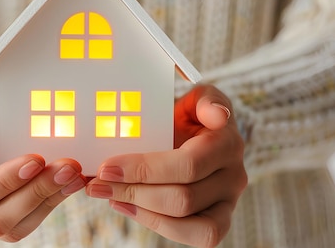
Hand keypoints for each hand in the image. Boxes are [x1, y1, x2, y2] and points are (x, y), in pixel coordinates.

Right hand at [0, 79, 85, 241]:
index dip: (4, 184)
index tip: (35, 159)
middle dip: (35, 193)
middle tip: (66, 166)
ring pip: (16, 226)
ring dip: (49, 199)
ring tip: (73, 172)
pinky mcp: (10, 210)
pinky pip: (31, 219)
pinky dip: (54, 201)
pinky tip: (72, 180)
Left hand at [85, 84, 246, 247]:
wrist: (190, 134)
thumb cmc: (185, 117)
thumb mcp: (192, 100)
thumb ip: (204, 99)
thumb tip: (218, 113)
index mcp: (228, 138)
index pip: (188, 164)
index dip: (145, 169)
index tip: (106, 166)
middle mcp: (235, 171)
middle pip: (181, 195)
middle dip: (131, 188)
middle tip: (98, 180)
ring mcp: (230, 200)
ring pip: (184, 216)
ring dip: (139, 207)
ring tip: (107, 193)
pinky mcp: (220, 221)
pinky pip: (195, 235)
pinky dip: (155, 223)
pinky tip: (126, 206)